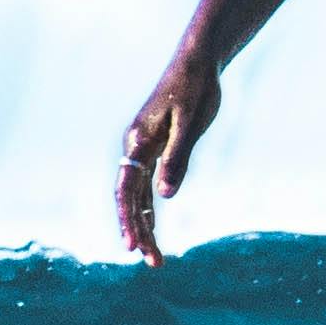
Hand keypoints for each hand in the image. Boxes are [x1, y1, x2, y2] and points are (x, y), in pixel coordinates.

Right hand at [115, 47, 222, 261]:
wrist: (198, 61)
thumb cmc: (196, 89)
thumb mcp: (191, 124)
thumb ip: (178, 159)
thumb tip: (166, 196)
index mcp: (138, 140)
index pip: (127, 189)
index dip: (128, 219)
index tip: (132, 246)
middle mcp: (135, 146)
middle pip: (130, 198)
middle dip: (138, 231)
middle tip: (152, 263)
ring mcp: (144, 148)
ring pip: (139, 194)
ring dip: (145, 224)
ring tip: (155, 256)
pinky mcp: (156, 147)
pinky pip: (148, 184)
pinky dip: (151, 207)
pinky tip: (154, 226)